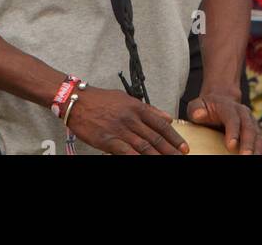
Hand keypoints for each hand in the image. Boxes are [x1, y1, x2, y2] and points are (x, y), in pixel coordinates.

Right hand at [66, 87, 188, 155]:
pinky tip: (144, 162)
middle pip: (155, 137)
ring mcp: (120, 130)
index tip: (183, 146)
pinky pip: (126, 152)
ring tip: (168, 161)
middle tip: (181, 157)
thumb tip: (167, 117)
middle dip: (170, 149)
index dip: (173, 137)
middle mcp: (131, 118)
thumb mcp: (126, 99)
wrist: (78, 101)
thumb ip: (148, 109)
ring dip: (157, 156)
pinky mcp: (108, 140)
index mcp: (137, 107)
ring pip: (144, 146)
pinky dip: (137, 158)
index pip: (160, 124)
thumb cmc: (102, 100)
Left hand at [186, 88, 261, 154]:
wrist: (220, 103)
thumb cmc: (206, 109)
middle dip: (248, 143)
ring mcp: (251, 122)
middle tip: (246, 156)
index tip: (231, 145)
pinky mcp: (256, 131)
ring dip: (257, 149)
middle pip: (249, 127)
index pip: (232, 118)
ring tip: (255, 160)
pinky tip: (261, 158)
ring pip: (258, 135)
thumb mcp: (197, 106)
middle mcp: (243, 113)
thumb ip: (196, 109)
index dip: (233, 131)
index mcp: (228, 106)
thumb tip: (199, 114)